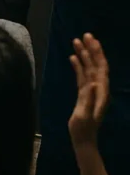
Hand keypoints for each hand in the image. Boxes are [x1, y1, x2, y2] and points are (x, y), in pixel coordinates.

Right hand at [68, 33, 108, 147]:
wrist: (83, 139)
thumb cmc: (83, 129)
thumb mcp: (85, 115)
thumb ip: (89, 99)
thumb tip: (92, 83)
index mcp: (101, 92)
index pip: (101, 68)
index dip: (97, 54)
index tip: (90, 40)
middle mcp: (99, 89)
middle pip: (97, 65)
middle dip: (92, 50)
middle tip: (85, 35)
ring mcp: (92, 91)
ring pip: (90, 68)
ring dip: (84, 55)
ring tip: (76, 41)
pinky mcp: (84, 93)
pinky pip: (82, 75)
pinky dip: (79, 65)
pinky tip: (73, 57)